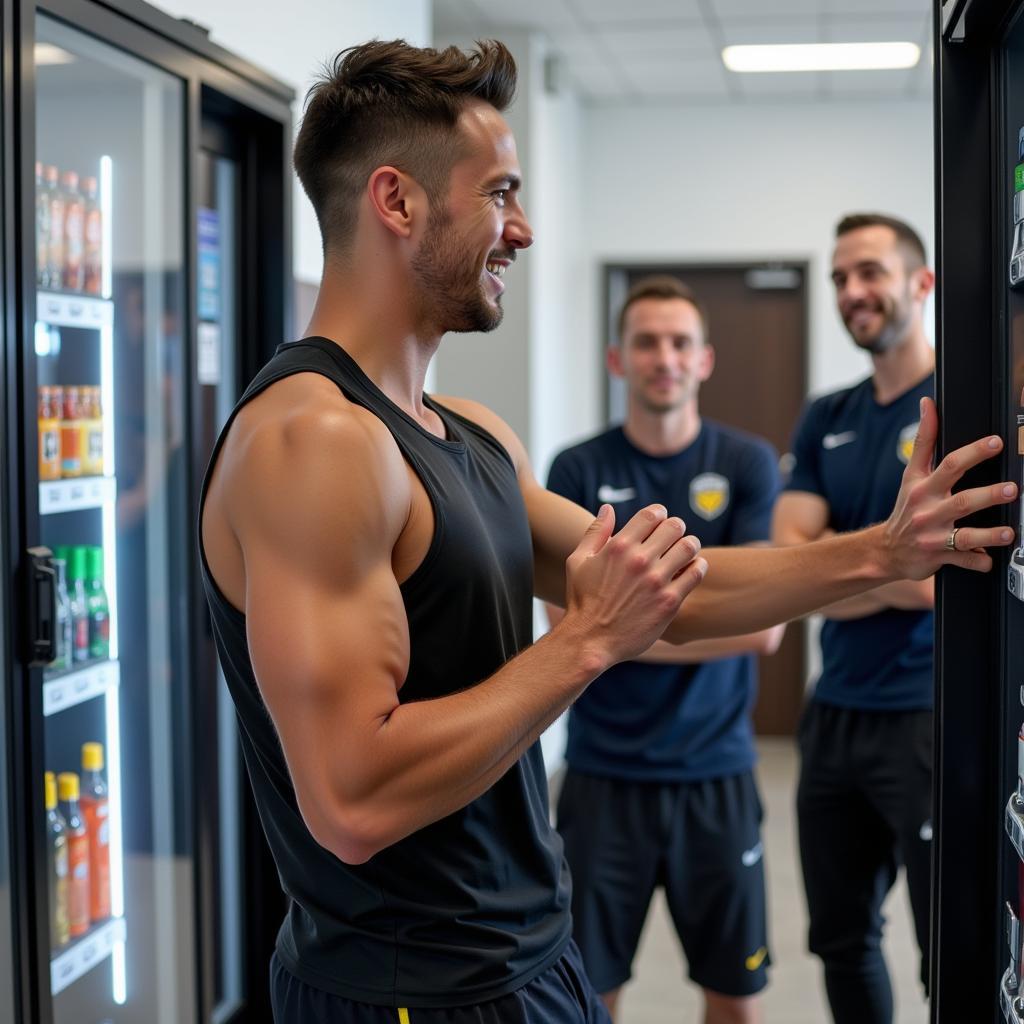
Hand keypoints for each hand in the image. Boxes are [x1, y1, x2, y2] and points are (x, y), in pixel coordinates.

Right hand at [562, 503, 706, 666]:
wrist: (590, 640)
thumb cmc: (582, 600)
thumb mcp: (578, 561)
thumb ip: (595, 532)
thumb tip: (607, 508)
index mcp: (618, 546)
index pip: (652, 515)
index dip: (659, 514)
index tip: (659, 521)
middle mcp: (639, 560)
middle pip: (674, 527)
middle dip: (676, 528)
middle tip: (674, 537)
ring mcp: (656, 581)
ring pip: (689, 547)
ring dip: (689, 546)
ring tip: (685, 552)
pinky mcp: (669, 602)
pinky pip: (696, 574)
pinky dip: (698, 566)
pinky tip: (691, 569)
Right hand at [882, 397, 1016, 578]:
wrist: (886, 550)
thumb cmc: (907, 508)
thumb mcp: (911, 474)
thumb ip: (924, 439)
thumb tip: (927, 404)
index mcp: (923, 487)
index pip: (949, 465)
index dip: (974, 452)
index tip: (996, 443)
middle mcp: (928, 511)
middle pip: (961, 501)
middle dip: (989, 496)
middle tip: (1012, 489)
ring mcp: (933, 537)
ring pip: (965, 536)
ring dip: (989, 534)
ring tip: (1009, 530)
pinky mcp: (937, 558)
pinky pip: (962, 562)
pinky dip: (977, 561)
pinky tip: (989, 559)